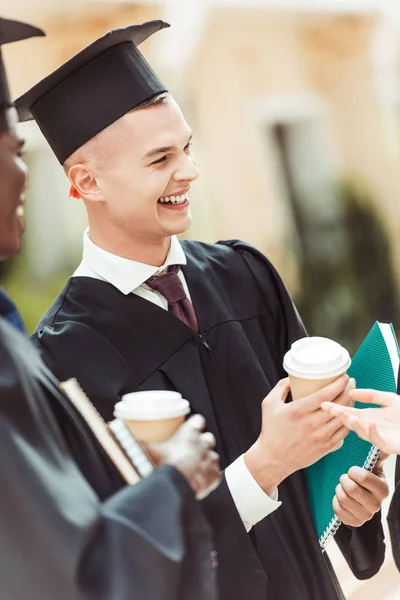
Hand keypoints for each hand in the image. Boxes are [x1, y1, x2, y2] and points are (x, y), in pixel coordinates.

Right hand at [145, 415, 220, 498]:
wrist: (177, 484)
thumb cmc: (165, 463)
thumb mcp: (150, 450)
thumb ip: (141, 443)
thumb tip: (125, 436)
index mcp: (190, 433)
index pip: (198, 420)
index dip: (195, 423)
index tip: (191, 426)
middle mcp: (203, 444)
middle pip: (208, 438)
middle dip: (202, 442)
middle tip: (191, 449)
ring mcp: (210, 460)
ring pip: (213, 456)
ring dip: (206, 460)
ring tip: (196, 466)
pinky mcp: (214, 476)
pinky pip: (215, 474)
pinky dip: (210, 476)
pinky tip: (201, 480)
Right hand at [244, 375, 354, 494]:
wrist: (273, 459)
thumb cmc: (271, 430)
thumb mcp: (269, 404)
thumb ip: (281, 387)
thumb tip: (293, 378)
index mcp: (298, 410)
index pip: (325, 394)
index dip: (339, 383)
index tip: (344, 376)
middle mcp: (311, 423)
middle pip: (338, 404)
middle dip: (348, 390)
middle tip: (350, 382)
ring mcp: (321, 436)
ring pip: (344, 417)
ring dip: (350, 404)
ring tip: (351, 395)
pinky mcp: (326, 447)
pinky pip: (344, 431)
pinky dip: (348, 421)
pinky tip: (348, 414)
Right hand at [321, 389, 399, 454]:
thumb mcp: (390, 400)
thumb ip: (371, 395)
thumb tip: (353, 392)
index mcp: (370, 418)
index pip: (350, 413)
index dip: (337, 408)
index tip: (325, 403)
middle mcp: (371, 428)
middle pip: (352, 423)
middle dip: (340, 416)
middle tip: (330, 409)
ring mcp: (379, 437)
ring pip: (362, 433)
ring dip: (355, 425)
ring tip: (348, 416)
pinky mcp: (388, 444)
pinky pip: (378, 440)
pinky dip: (373, 432)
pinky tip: (370, 424)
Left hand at [333, 453, 388, 525]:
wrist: (361, 498)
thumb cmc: (365, 479)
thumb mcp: (373, 466)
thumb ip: (377, 456)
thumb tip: (381, 446)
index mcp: (383, 489)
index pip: (363, 477)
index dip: (353, 471)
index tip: (351, 470)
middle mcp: (377, 505)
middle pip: (351, 489)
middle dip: (344, 480)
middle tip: (344, 478)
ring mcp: (366, 515)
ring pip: (343, 499)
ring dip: (339, 490)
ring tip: (342, 487)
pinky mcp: (354, 522)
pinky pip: (338, 510)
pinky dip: (335, 501)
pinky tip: (340, 498)